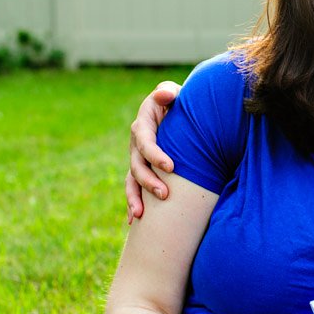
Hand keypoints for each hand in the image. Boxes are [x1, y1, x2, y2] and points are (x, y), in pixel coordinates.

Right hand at [125, 81, 180, 222]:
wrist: (181, 114)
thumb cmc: (181, 103)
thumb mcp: (175, 94)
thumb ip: (168, 93)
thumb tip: (164, 95)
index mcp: (144, 124)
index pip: (146, 141)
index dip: (155, 154)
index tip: (171, 167)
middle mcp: (137, 143)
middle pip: (137, 165)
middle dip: (149, 181)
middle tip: (165, 195)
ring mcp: (137, 158)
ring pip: (132, 180)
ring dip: (135, 198)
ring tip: (140, 215)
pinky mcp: (142, 170)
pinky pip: (134, 188)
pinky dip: (132, 204)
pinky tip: (133, 221)